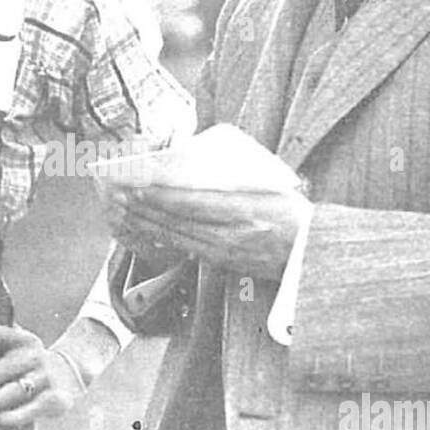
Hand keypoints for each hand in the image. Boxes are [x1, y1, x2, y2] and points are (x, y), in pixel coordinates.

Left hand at [0, 324, 86, 427]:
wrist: (72, 374)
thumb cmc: (28, 366)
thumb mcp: (16, 351)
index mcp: (23, 339)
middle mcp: (36, 354)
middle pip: (3, 367)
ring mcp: (47, 376)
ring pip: (16, 389)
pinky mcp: (57, 398)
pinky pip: (33, 407)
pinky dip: (14, 416)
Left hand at [109, 183, 310, 280]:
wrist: (311, 252)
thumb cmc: (293, 212)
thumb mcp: (267, 187)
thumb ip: (231, 180)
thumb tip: (192, 167)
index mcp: (245, 209)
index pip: (192, 202)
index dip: (161, 195)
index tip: (137, 184)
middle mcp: (231, 234)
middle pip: (178, 220)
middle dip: (144, 207)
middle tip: (117, 193)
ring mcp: (225, 251)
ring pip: (177, 235)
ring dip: (147, 222)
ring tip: (123, 208)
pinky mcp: (223, 262)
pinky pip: (186, 248)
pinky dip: (163, 237)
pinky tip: (147, 228)